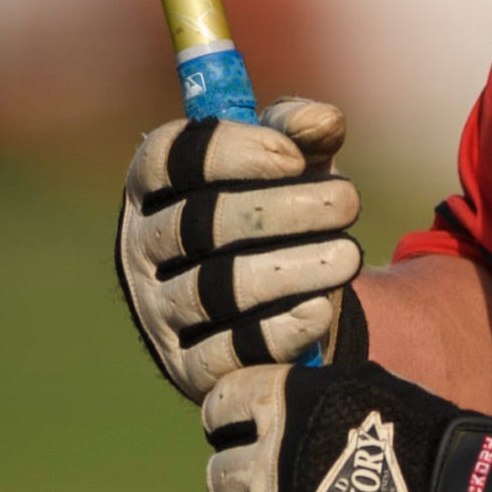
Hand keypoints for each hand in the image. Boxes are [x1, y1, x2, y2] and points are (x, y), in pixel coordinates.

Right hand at [115, 95, 360, 401]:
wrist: (284, 306)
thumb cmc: (279, 216)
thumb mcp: (291, 167)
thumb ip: (302, 133)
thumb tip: (323, 121)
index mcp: (154, 187)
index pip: (168, 158)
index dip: (229, 151)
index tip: (294, 156)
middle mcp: (141, 248)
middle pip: (198, 224)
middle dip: (280, 211)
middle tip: (348, 202)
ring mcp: (159, 312)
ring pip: (216, 289)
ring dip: (291, 269)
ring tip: (349, 256)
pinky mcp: (188, 369)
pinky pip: (228, 353)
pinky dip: (278, 331)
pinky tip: (321, 310)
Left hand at [202, 305, 491, 491]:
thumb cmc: (435, 448)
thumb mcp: (372, 395)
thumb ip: (318, 401)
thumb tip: (288, 402)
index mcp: (281, 406)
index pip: (219, 408)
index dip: (234, 424)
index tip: (253, 435)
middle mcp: (264, 469)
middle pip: (220, 480)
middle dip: (246, 487)